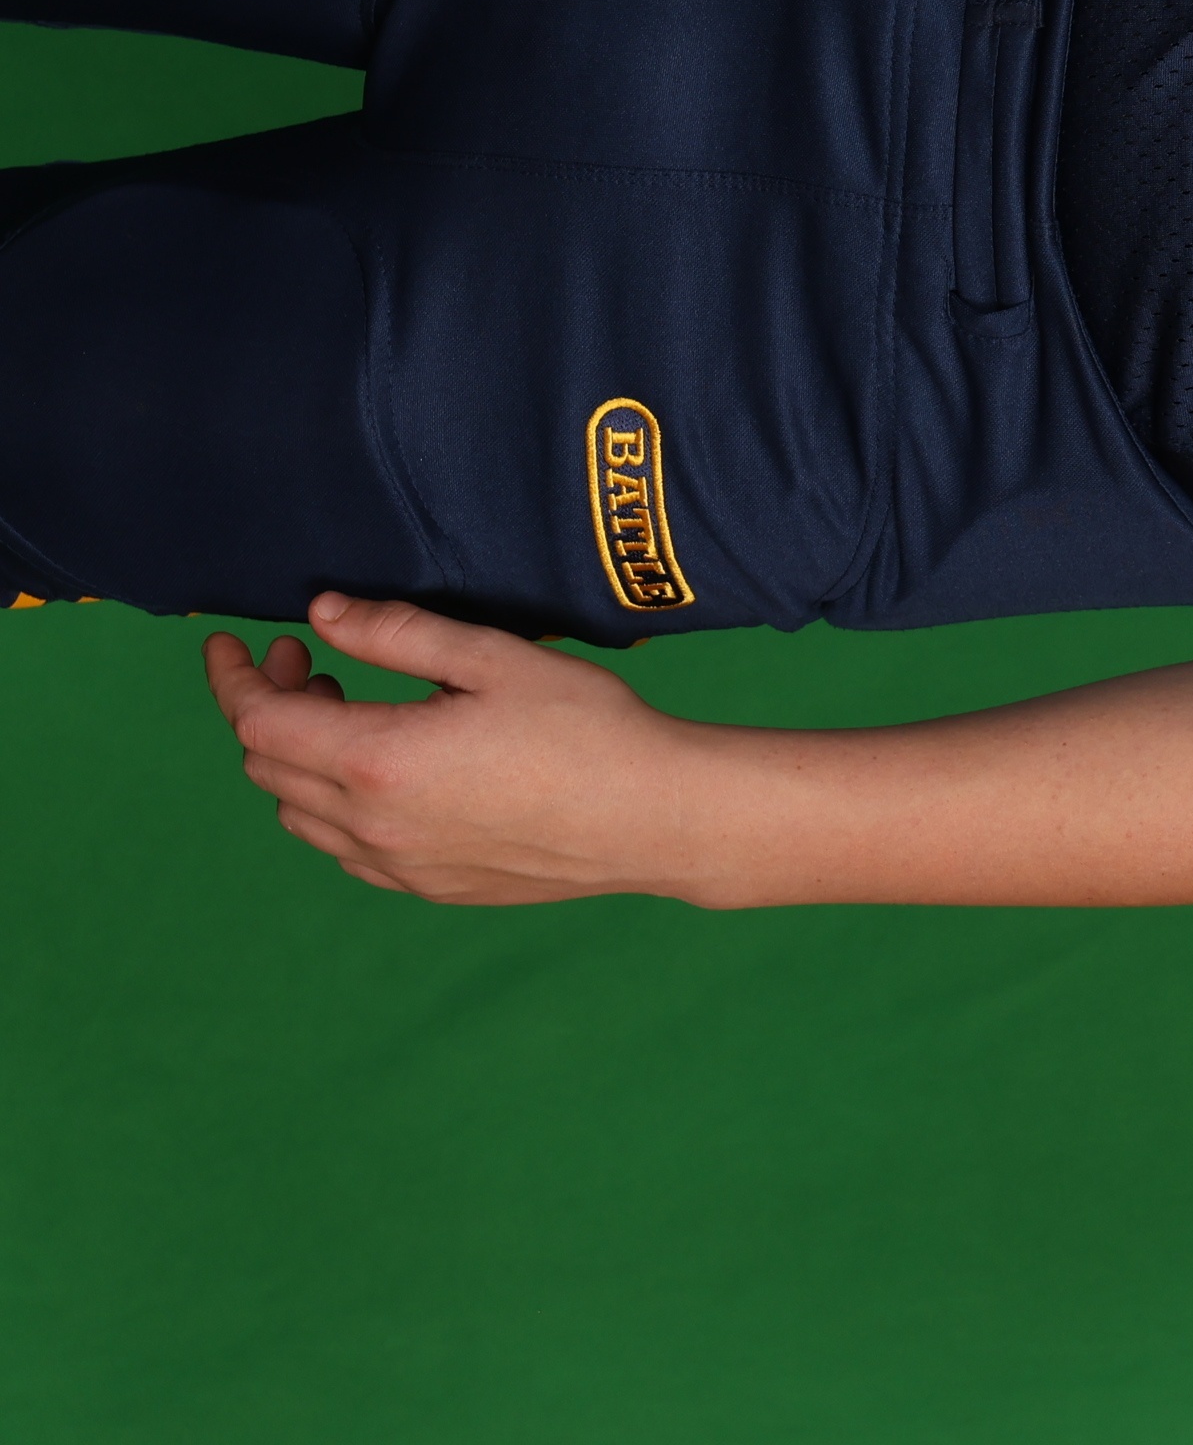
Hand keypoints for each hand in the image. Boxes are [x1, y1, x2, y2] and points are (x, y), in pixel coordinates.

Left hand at [202, 594, 703, 904]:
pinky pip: (344, 848)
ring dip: (298, 758)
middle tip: (309, 661)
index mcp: (379, 760)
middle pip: (268, 766)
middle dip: (269, 707)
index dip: (234, 678)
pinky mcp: (428, 886)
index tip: (232, 645)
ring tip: (347, 711)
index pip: (259, 721)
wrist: (652, 817)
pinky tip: (384, 770)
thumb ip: (398, 634)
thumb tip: (325, 613)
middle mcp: (372, 824)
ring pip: (299, 813)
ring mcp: (398, 864)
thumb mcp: (494, 659)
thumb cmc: (587, 728)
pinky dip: (333, 803)